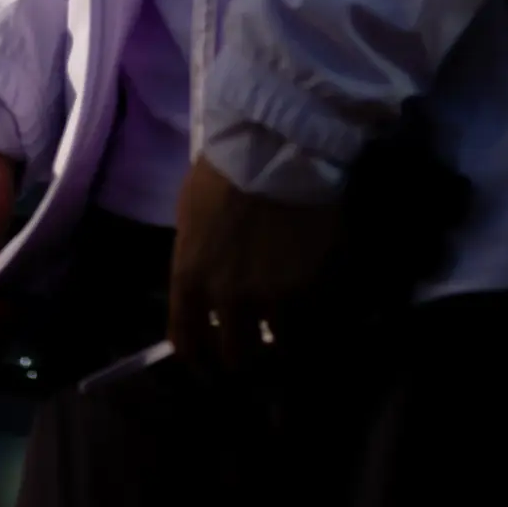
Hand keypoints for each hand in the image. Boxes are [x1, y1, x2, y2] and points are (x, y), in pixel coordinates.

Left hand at [166, 156, 346, 370]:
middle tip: (257, 350)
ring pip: (281, 345)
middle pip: (236, 356)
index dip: (198, 358)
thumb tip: (205, 278)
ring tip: (296, 334)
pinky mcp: (312, 286)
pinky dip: (318, 321)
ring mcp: (272, 295)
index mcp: (190, 277)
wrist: (280, 145)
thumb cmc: (228, 167)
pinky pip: (315, 320)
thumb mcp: (191, 213)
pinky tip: (321, 311)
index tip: (209, 361)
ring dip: (286, 343)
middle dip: (245, 358)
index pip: (186, 341)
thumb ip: (195, 256)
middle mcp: (227, 297)